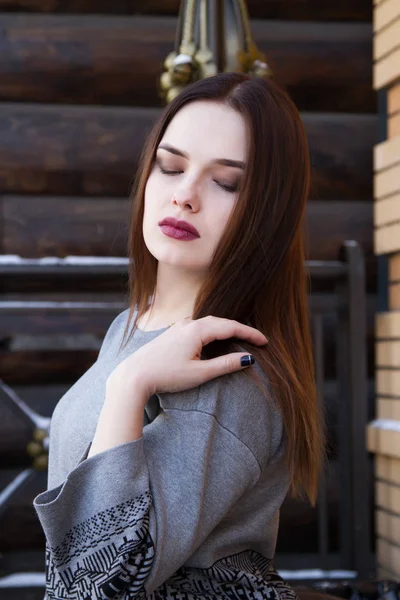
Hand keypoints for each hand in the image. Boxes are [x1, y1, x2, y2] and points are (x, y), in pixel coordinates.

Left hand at [106, 316, 268, 398]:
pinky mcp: (173, 333)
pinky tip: (215, 340)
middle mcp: (189, 323)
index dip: (250, 333)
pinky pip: (199, 327)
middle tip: (258, 340)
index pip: (231, 327)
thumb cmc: (166, 375)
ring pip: (210, 324)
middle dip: (241, 330)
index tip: (265, 341)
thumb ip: (225, 364)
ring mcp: (179, 326)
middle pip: (222, 322)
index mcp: (198, 330)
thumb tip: (248, 359)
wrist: (135, 375)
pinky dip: (213, 332)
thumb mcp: (200, 373)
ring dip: (226, 330)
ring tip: (241, 339)